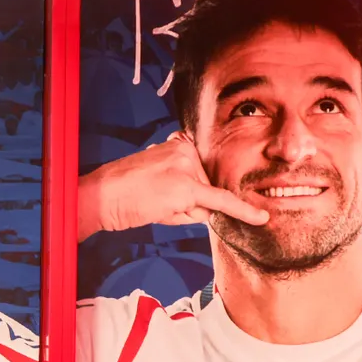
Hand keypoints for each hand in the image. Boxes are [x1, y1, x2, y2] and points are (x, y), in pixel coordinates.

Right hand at [77, 131, 270, 240]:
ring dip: (181, 213)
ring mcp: (188, 167)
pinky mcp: (187, 187)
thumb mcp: (154, 177)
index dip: (194, 190)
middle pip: (204, 189)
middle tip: (153, 199)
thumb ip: (182, 183)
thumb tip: (211, 209)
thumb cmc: (123, 192)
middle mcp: (187, 150)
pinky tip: (260, 217)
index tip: (195, 188)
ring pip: (203, 203)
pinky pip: (221, 202)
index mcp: (179, 144)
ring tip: (154, 204)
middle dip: (185, 204)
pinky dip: (243, 211)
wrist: (101, 196)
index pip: (201, 173)